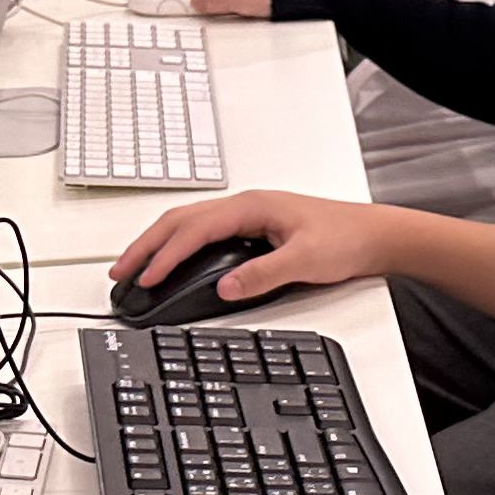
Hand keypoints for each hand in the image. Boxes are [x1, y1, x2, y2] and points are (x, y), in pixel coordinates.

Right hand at [109, 189, 388, 300]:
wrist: (375, 236)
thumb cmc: (346, 238)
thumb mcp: (305, 261)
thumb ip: (263, 275)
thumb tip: (226, 288)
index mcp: (252, 206)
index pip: (194, 230)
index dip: (166, 255)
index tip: (146, 279)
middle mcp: (245, 206)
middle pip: (179, 221)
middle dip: (145, 246)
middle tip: (119, 272)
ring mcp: (246, 216)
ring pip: (187, 225)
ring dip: (157, 245)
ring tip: (134, 269)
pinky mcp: (252, 229)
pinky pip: (202, 233)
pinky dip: (177, 247)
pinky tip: (171, 262)